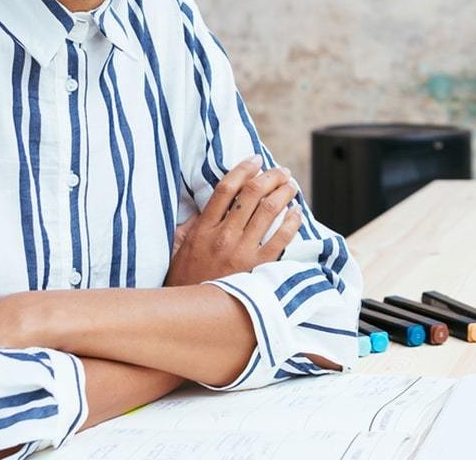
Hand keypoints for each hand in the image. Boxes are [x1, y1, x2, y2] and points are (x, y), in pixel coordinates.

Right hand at [165, 156, 302, 286]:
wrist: (192, 316)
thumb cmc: (185, 281)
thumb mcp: (179, 248)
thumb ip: (191, 224)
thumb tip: (205, 205)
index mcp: (203, 228)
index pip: (226, 187)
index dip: (243, 168)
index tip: (256, 159)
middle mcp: (224, 236)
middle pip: (252, 193)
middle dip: (271, 176)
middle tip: (281, 171)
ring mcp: (242, 252)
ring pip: (269, 210)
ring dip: (284, 192)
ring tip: (291, 186)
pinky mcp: (258, 268)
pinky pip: (281, 238)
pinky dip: (292, 221)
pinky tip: (296, 212)